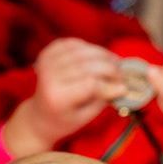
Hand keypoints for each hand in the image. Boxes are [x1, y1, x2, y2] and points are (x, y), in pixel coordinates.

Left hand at [3, 39, 126, 155]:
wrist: (39, 115)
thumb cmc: (65, 120)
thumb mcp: (85, 117)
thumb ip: (103, 99)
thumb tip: (122, 85)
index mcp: (57, 96)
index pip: (90, 84)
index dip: (110, 84)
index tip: (123, 88)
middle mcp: (49, 76)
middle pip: (87, 65)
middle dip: (110, 68)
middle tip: (122, 74)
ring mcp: (46, 62)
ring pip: (82, 50)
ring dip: (103, 54)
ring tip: (116, 63)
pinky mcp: (48, 52)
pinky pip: (74, 43)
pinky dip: (90, 47)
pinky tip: (99, 56)